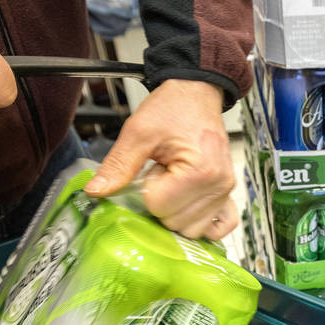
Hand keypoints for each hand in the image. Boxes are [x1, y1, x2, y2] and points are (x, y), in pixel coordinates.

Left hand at [85, 79, 236, 240]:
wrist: (196, 95)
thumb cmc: (172, 108)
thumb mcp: (138, 132)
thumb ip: (118, 165)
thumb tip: (95, 191)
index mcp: (199, 171)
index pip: (158, 207)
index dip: (146, 190)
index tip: (153, 168)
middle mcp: (218, 185)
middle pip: (174, 222)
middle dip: (161, 202)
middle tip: (163, 174)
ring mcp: (226, 192)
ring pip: (192, 230)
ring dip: (177, 212)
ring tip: (176, 183)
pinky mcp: (228, 194)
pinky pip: (221, 227)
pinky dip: (204, 224)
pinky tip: (190, 208)